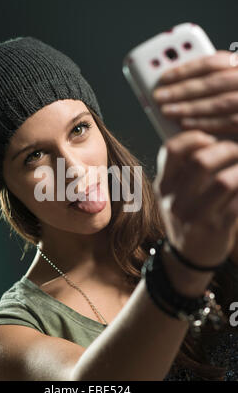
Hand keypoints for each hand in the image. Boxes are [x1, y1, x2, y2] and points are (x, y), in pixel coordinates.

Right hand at [152, 50, 237, 267]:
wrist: (188, 256)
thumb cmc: (187, 216)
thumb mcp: (175, 193)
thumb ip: (184, 169)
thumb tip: (211, 139)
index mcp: (163, 186)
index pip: (172, 150)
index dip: (194, 137)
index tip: (210, 138)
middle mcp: (175, 200)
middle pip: (201, 162)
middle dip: (226, 150)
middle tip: (236, 151)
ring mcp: (195, 216)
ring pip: (225, 181)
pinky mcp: (216, 229)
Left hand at [153, 50, 237, 138]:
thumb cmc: (233, 100)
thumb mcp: (227, 83)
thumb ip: (210, 80)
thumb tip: (174, 82)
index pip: (215, 61)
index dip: (187, 68)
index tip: (164, 76)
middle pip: (214, 82)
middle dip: (183, 89)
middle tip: (159, 96)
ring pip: (220, 102)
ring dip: (190, 107)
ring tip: (167, 111)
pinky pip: (228, 122)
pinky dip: (204, 123)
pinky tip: (185, 124)